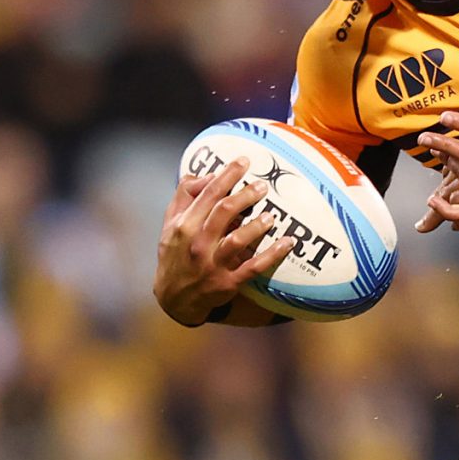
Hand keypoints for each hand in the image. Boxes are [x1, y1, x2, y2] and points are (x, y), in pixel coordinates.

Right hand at [154, 158, 295, 324]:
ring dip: (257, 226)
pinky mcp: (228, 283)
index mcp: (184, 225)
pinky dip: (272, 255)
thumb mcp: (170, 224)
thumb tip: (206, 174)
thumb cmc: (176, 254)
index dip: (227, 176)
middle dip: (245, 196)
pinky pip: (253, 267)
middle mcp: (198, 243)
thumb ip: (185, 196)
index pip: (207, 194)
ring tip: (272, 216)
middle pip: (223, 213)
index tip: (244, 161)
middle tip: (262, 186)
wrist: (174, 298)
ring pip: (237, 241)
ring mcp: (213, 264)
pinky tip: (287, 243)